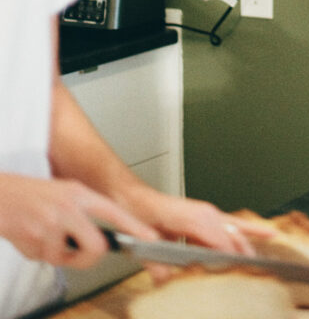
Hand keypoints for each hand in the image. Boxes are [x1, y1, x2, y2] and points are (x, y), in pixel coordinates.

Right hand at [0, 173, 157, 269]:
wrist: (2, 195)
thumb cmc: (33, 195)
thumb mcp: (65, 193)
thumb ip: (84, 212)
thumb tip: (99, 236)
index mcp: (80, 194)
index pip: (114, 211)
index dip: (134, 226)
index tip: (150, 238)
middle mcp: (70, 207)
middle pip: (96, 247)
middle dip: (88, 257)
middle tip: (80, 253)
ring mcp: (53, 223)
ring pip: (68, 257)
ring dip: (57, 254)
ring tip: (46, 236)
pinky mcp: (36, 239)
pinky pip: (47, 259)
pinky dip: (39, 253)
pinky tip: (32, 237)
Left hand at [116, 186, 274, 282]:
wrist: (134, 198)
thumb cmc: (140, 215)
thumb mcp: (144, 242)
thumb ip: (156, 263)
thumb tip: (167, 281)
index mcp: (192, 217)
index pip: (220, 240)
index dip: (229, 258)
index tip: (237, 272)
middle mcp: (205, 213)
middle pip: (233, 237)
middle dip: (243, 256)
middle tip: (253, 276)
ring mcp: (208, 213)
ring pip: (237, 231)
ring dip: (248, 246)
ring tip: (260, 266)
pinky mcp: (208, 217)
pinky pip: (234, 224)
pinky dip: (252, 229)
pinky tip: (268, 234)